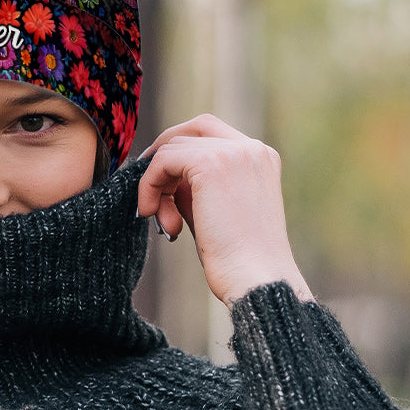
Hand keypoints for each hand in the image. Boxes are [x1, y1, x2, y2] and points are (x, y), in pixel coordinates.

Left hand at [137, 115, 312, 306]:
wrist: (255, 280)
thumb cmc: (236, 258)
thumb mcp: (214, 210)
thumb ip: (194, 186)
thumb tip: (162, 175)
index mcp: (260, 158)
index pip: (211, 133)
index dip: (179, 151)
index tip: (161, 182)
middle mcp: (252, 149)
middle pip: (192, 129)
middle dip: (164, 156)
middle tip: (149, 190)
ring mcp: (234, 153)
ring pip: (172, 148)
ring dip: (157, 183)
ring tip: (164, 222)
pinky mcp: (212, 164)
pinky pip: (163, 161)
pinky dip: (149, 185)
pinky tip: (151, 213)